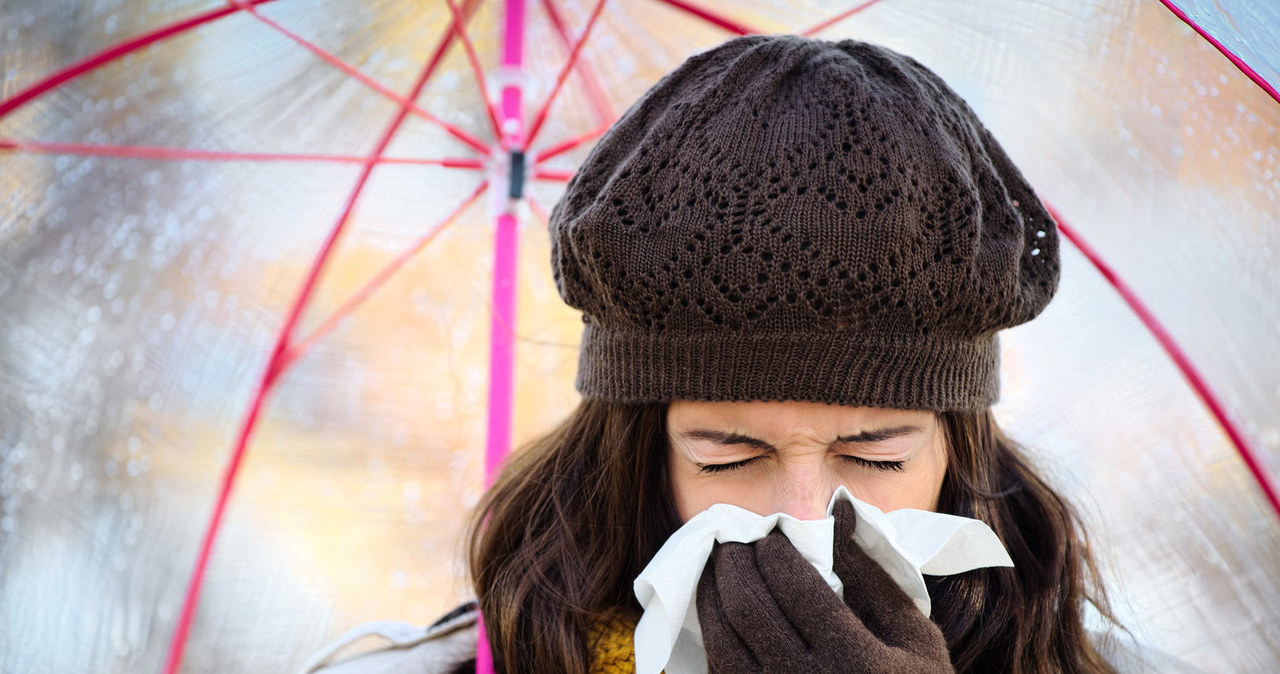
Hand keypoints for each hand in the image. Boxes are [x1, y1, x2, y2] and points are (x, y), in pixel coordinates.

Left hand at [695, 511, 952, 672]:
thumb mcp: (913, 636)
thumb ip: (872, 574)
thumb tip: (840, 509)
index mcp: (857, 661)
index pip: (795, 587)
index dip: (775, 551)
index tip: (773, 534)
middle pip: (748, 607)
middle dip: (735, 562)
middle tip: (737, 540)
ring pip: (721, 638)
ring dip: (713, 592)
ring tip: (722, 565)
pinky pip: (718, 667)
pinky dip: (712, 629)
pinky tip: (718, 606)